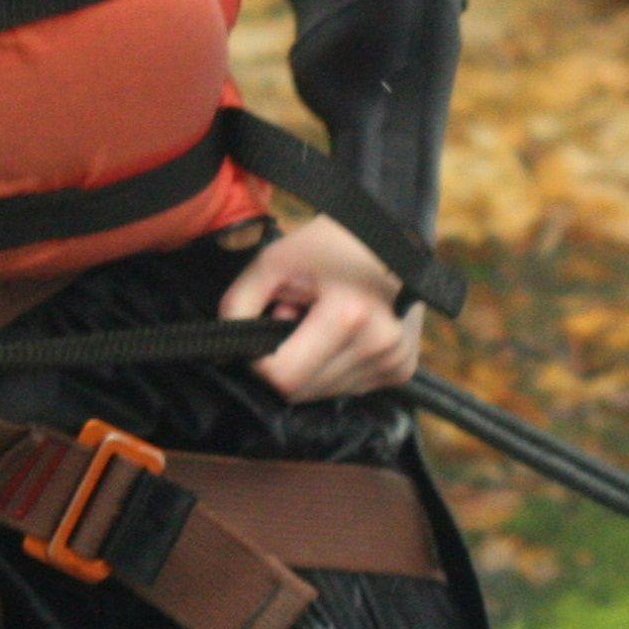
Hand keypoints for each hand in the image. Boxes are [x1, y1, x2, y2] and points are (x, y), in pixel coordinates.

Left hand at [219, 218, 422, 402]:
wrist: (392, 234)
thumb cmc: (328, 243)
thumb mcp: (272, 262)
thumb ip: (237, 305)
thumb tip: (225, 351)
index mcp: (349, 316)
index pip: (283, 378)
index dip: (262, 359)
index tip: (271, 323)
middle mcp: (379, 346)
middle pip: (302, 392)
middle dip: (288, 361)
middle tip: (299, 317)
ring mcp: (395, 361)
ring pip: (324, 394)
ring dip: (311, 366)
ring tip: (323, 323)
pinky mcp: (403, 370)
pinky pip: (349, 389)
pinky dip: (335, 368)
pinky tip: (344, 335)